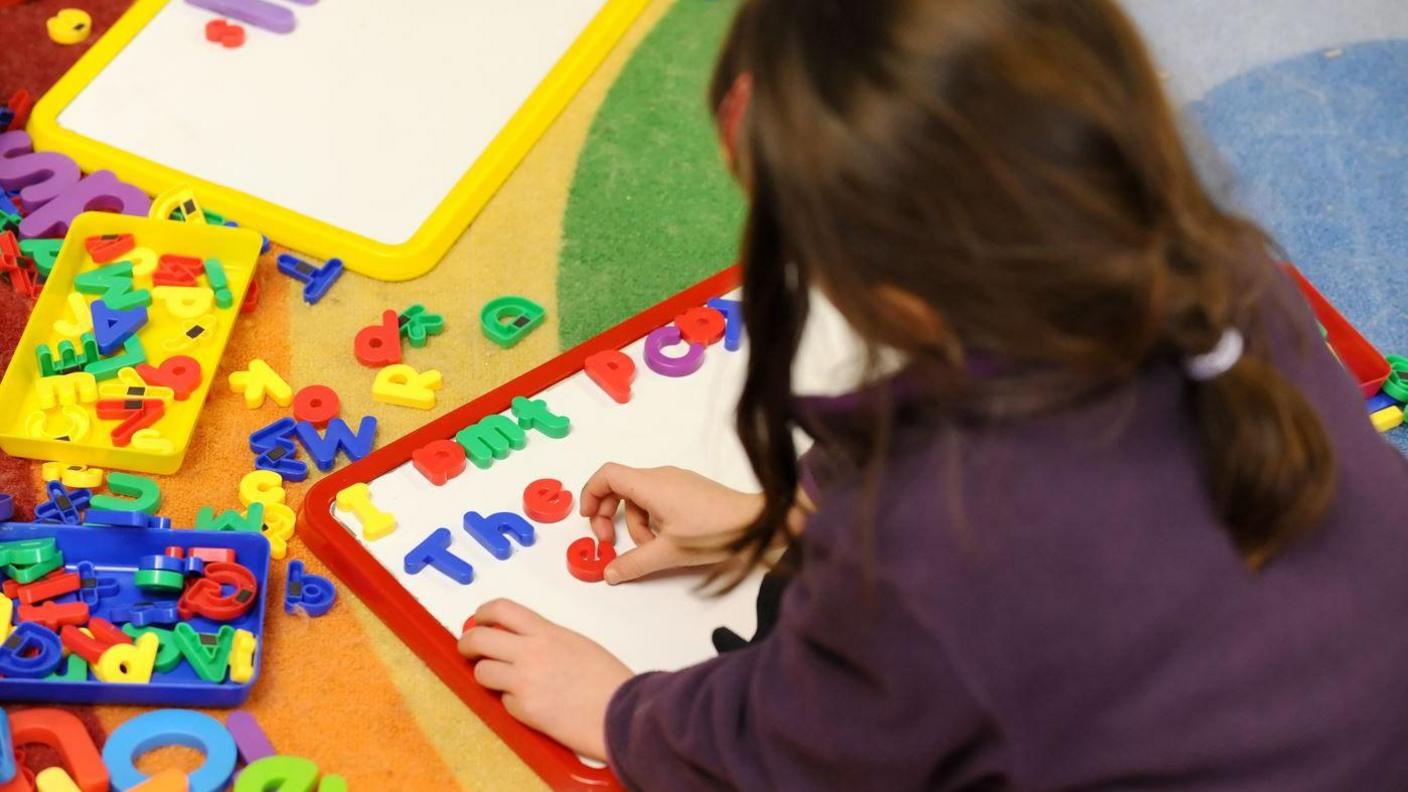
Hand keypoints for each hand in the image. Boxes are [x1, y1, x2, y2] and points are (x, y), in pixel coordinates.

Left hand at [459, 599, 632, 761]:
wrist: (622, 712)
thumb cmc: (609, 680)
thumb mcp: (577, 644)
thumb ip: (546, 640)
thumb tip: (521, 644)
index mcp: (546, 632)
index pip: (501, 609)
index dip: (482, 614)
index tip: (478, 621)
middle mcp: (530, 652)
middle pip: (479, 638)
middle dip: (467, 644)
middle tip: (468, 651)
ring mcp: (524, 681)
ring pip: (482, 672)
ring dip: (487, 677)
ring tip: (502, 683)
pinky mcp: (524, 710)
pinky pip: (504, 702)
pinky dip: (512, 704)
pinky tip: (533, 706)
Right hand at [579, 464, 763, 583]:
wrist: (758, 524)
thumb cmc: (715, 533)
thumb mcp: (669, 553)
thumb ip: (634, 563)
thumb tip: (609, 573)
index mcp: (651, 484)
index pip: (607, 475)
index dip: (590, 494)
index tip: (589, 520)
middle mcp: (661, 476)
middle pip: (620, 487)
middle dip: (609, 515)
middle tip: (610, 542)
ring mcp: (676, 481)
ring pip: (640, 498)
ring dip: (636, 524)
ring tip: (652, 548)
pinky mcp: (689, 490)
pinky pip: (658, 500)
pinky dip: (653, 520)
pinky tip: (668, 541)